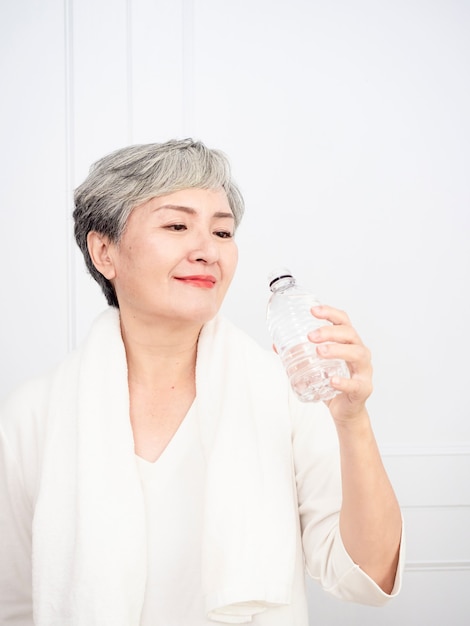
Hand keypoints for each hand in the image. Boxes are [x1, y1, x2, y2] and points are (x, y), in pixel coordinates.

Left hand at [308, 305, 372, 422]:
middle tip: (310, 336)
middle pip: (350, 334)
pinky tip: (332, 380)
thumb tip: (276, 345)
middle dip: (330, 332)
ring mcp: (364, 371)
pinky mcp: (363, 389)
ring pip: (357, 354)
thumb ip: (299, 355)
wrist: (346, 411)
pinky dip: (344, 381)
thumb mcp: (315, 366)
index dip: (330, 313)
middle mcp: (360, 353)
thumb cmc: (333, 384)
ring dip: (337, 350)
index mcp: (349, 343)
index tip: (313, 311)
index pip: (343, 321)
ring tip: (319, 351)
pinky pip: (356, 384)